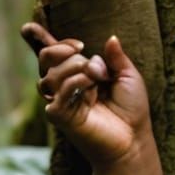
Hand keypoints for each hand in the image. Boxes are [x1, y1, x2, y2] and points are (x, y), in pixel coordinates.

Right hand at [20, 21, 152, 174]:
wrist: (133, 137)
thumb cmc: (131, 109)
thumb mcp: (128, 76)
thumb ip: (116, 57)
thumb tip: (111, 38)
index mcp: (75, 73)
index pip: (49, 52)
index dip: (40, 37)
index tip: (77, 43)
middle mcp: (63, 86)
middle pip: (46, 58)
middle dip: (64, 50)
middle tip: (86, 54)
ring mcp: (58, 100)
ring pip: (52, 73)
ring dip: (77, 67)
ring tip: (98, 77)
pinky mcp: (58, 115)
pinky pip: (57, 91)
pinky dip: (76, 83)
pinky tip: (91, 90)